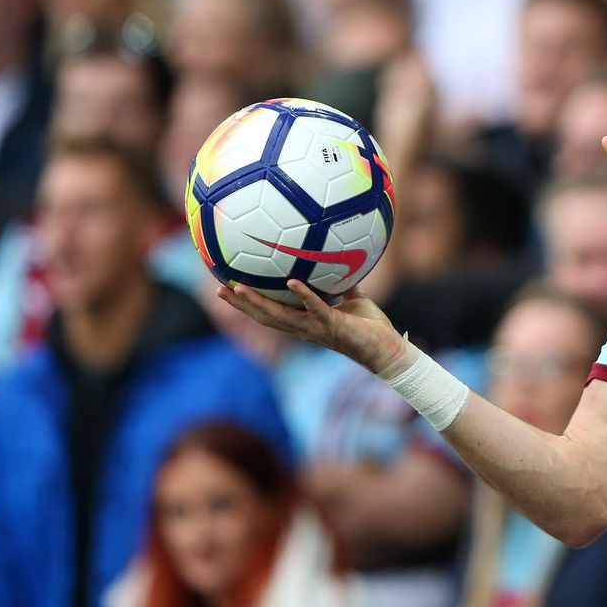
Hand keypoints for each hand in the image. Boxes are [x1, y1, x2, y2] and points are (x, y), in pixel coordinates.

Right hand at [216, 281, 409, 377]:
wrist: (389, 349)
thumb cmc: (370, 326)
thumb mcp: (353, 298)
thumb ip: (341, 283)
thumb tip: (337, 258)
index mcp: (305, 322)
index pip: (270, 312)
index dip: (248, 303)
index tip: (228, 287)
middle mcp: (305, 328)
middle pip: (264, 316)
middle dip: (240, 305)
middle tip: (218, 289)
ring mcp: (317, 328)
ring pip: (280, 316)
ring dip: (258, 302)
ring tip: (239, 286)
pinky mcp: (334, 325)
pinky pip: (316, 309)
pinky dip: (304, 296)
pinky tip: (291, 282)